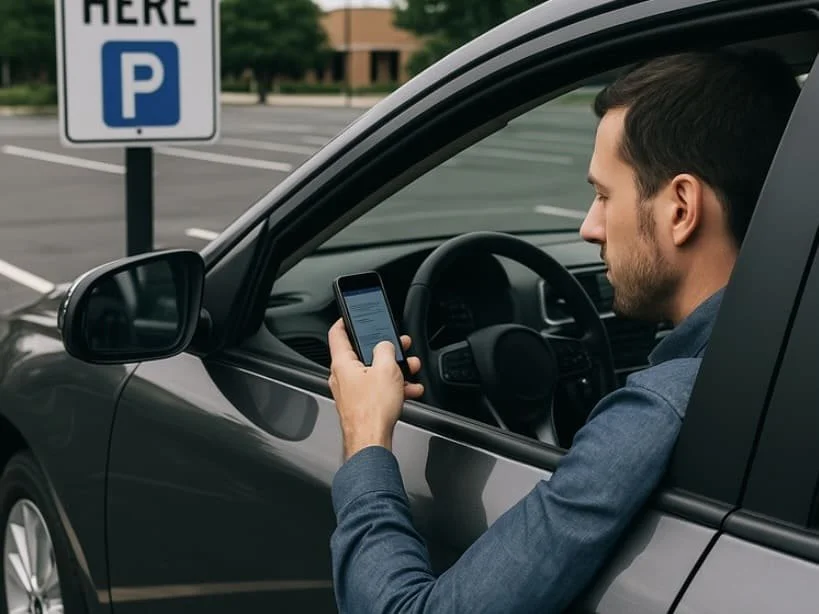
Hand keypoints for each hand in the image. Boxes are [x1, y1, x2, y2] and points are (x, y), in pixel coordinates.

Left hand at [328, 318, 423, 460]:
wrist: (371, 442)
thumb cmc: (372, 410)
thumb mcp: (386, 369)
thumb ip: (385, 350)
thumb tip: (385, 346)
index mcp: (342, 363)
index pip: (337, 334)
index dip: (345, 321)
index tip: (352, 315)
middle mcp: (343, 377)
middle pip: (362, 354)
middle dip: (384, 349)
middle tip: (398, 344)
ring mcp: (351, 392)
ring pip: (373, 373)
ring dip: (393, 370)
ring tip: (410, 370)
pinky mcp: (361, 405)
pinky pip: (377, 389)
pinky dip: (393, 387)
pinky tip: (409, 390)